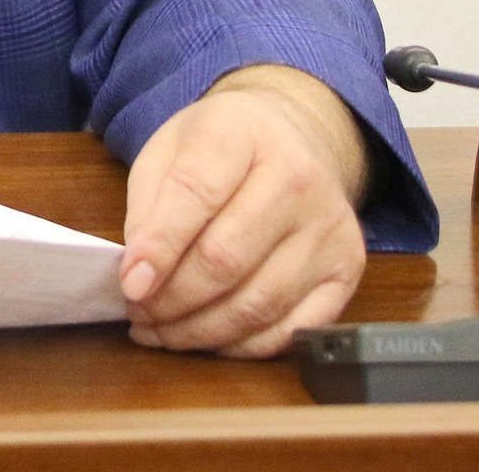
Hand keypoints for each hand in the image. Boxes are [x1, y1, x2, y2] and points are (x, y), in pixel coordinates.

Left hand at [117, 64, 369, 357]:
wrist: (293, 137)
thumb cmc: (221, 148)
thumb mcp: (168, 151)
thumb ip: (149, 208)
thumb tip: (139, 276)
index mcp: (241, 133)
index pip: (196, 195)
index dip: (158, 248)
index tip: (130, 284)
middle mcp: (297, 177)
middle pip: (226, 259)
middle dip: (172, 299)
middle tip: (139, 313)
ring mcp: (329, 226)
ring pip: (258, 303)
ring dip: (200, 330)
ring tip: (162, 331)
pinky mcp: (348, 267)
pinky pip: (294, 327)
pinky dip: (244, 345)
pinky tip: (210, 338)